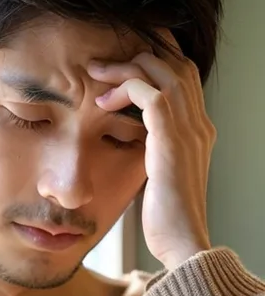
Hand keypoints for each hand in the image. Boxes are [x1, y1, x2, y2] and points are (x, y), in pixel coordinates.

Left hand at [88, 33, 215, 270]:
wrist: (181, 242)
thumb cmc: (166, 216)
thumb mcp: (160, 174)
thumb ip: (154, 148)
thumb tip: (130, 135)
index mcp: (198, 130)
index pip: (185, 75)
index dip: (157, 58)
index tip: (123, 58)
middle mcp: (198, 124)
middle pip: (177, 64)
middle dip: (139, 52)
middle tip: (102, 62)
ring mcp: (189, 131)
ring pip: (163, 73)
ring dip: (125, 67)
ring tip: (96, 73)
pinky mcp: (171, 142)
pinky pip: (151, 96)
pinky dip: (124, 90)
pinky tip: (101, 104)